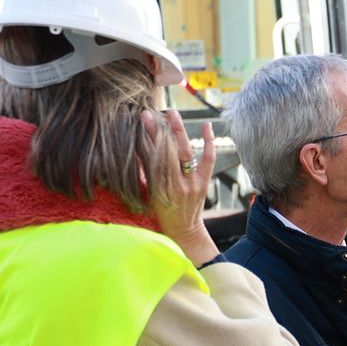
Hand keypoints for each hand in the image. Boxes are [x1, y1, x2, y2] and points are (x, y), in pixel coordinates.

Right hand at [147, 110, 218, 265]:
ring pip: (187, 154)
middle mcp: (178, 186)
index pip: (154, 159)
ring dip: (180, 132)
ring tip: (173, 114)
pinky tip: (207, 125)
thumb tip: (138, 148)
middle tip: (153, 113)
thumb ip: (146, 173)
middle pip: (169, 154)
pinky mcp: (204, 183)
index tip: (143, 121)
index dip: (149, 139)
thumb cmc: (161, 213)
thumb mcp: (149, 195)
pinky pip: (209, 160)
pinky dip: (208, 143)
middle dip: (160, 132)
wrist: (184, 231)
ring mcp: (193, 184)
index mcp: (161, 189)